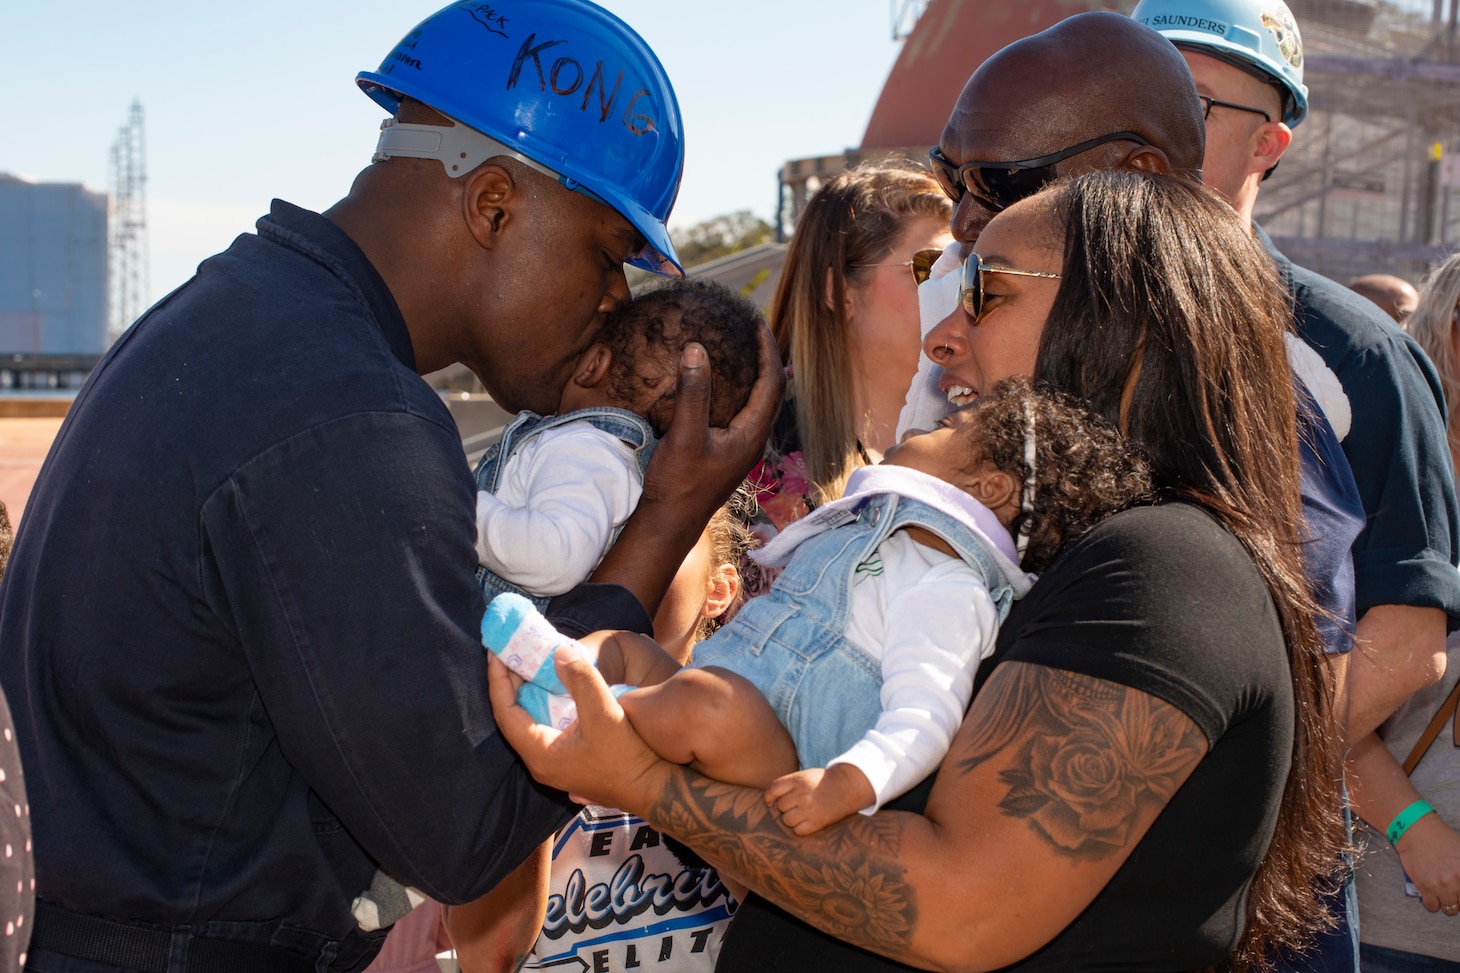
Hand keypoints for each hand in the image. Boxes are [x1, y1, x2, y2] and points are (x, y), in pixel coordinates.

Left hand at [488, 643, 664, 811]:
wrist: (652, 788)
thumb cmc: (628, 755)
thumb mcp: (606, 713)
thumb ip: (582, 680)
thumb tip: (559, 652)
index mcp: (540, 752)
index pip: (506, 712)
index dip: (498, 680)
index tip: (495, 652)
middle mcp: (540, 761)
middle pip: (512, 717)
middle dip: (508, 683)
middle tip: (509, 653)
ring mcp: (553, 762)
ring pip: (527, 722)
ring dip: (524, 693)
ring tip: (525, 665)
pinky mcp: (567, 759)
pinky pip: (542, 725)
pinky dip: (541, 703)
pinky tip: (550, 688)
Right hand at [591, 324, 782, 610]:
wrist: (670, 522)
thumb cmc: (679, 483)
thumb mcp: (685, 435)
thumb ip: (693, 392)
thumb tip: (697, 349)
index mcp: (752, 435)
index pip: (772, 383)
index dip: (767, 350)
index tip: (757, 324)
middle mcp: (753, 440)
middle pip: (771, 391)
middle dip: (766, 359)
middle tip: (753, 332)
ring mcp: (741, 449)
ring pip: (758, 403)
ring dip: (755, 376)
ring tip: (743, 351)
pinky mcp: (728, 453)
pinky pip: (743, 413)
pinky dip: (739, 391)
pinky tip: (722, 386)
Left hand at [765, 764, 874, 835]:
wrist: (846, 787)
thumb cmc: (821, 782)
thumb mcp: (804, 776)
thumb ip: (787, 785)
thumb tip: (767, 802)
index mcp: (797, 779)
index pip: (773, 789)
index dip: (769, 797)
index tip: (770, 802)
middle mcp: (802, 793)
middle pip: (780, 806)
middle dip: (786, 807)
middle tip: (798, 805)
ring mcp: (809, 808)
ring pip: (786, 820)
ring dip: (792, 819)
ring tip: (803, 813)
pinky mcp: (817, 822)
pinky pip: (798, 830)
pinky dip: (800, 829)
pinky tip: (808, 822)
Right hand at [1396, 812, 1459, 914]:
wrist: (1416, 832)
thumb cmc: (1441, 838)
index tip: (1459, 892)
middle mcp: (1457, 881)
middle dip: (1458, 899)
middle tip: (1454, 892)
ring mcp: (1441, 886)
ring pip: (1449, 908)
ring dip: (1447, 902)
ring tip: (1442, 894)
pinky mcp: (1425, 888)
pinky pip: (1432, 906)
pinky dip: (1433, 903)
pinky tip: (1432, 895)